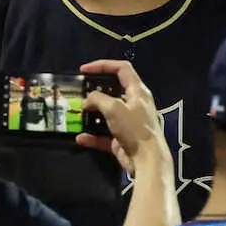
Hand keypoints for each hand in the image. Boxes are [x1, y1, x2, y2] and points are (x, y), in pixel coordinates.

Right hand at [74, 60, 168, 176]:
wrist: (146, 160)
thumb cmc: (135, 129)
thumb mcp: (114, 108)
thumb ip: (98, 99)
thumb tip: (87, 100)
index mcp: (137, 91)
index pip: (122, 69)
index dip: (103, 65)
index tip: (85, 69)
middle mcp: (134, 104)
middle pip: (113, 91)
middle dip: (95, 91)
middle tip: (80, 93)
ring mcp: (128, 122)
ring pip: (107, 114)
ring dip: (92, 114)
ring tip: (78, 114)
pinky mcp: (122, 139)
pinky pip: (104, 135)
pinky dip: (92, 136)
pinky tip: (81, 138)